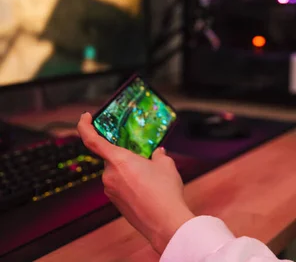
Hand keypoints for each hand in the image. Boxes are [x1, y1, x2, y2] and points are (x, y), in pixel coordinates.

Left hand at [77, 112, 194, 253]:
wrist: (164, 221)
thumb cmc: (164, 191)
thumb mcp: (166, 165)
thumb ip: (158, 155)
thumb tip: (157, 153)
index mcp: (118, 160)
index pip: (92, 140)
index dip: (85, 126)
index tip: (86, 117)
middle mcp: (109, 175)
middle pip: (112, 158)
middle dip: (126, 156)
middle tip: (144, 158)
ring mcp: (110, 190)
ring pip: (117, 173)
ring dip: (130, 171)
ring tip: (152, 177)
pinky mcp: (115, 202)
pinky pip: (120, 186)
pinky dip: (131, 183)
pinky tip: (148, 189)